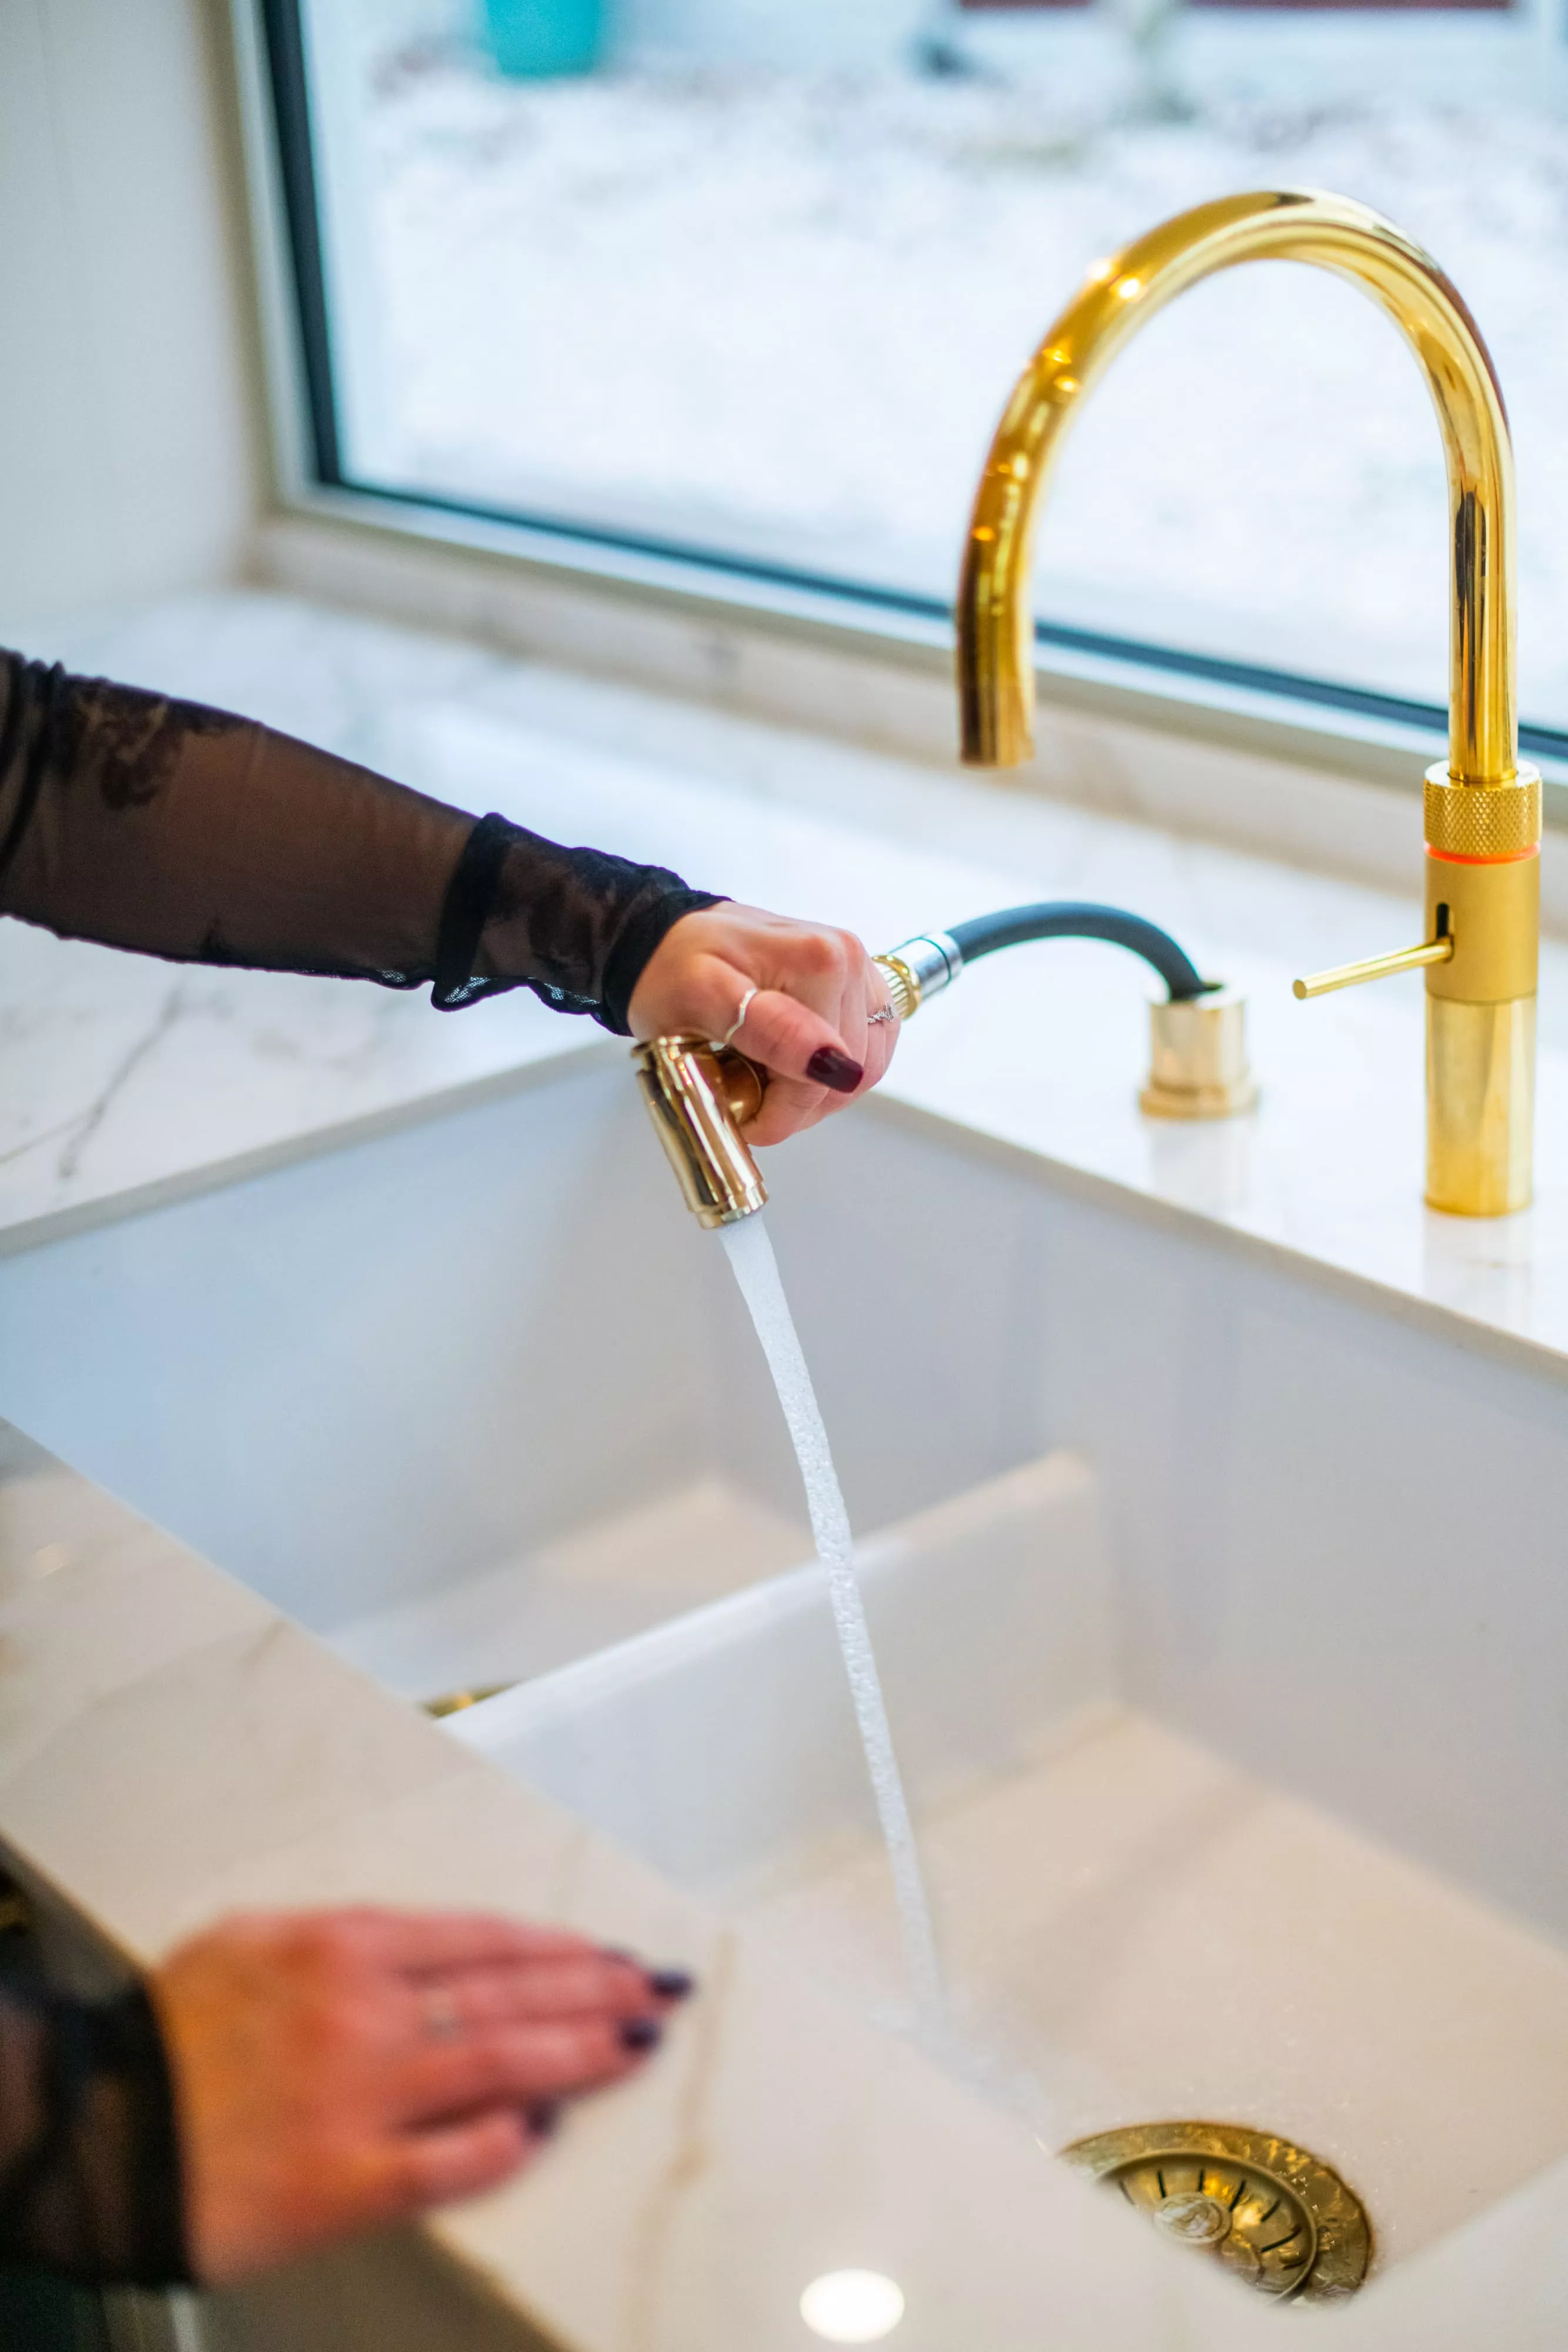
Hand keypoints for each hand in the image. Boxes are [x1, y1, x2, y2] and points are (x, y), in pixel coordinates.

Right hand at [151, 1907, 693, 2284]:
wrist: (101, 2128)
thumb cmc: (171, 2032)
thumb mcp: (254, 1940)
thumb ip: (344, 1939)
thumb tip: (427, 1948)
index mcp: (343, 1945)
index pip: (484, 1939)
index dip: (559, 1945)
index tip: (610, 1951)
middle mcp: (364, 2012)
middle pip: (511, 1994)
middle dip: (594, 1990)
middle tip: (652, 1990)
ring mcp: (360, 2098)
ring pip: (502, 2066)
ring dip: (580, 2055)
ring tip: (634, 2044)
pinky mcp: (344, 2182)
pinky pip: (449, 2162)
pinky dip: (504, 2146)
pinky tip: (544, 2132)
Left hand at [628, 904, 896, 1145]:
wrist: (670, 939)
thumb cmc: (674, 968)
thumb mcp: (700, 999)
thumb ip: (767, 1030)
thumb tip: (832, 1064)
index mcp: (819, 961)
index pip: (820, 1075)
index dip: (780, 1114)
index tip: (741, 1117)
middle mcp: (849, 959)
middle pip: (846, 1078)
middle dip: (795, 1103)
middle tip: (745, 1093)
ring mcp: (861, 972)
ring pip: (862, 1072)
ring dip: (815, 1091)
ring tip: (765, 1076)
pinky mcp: (863, 987)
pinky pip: (870, 1053)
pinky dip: (831, 1072)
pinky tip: (793, 1063)